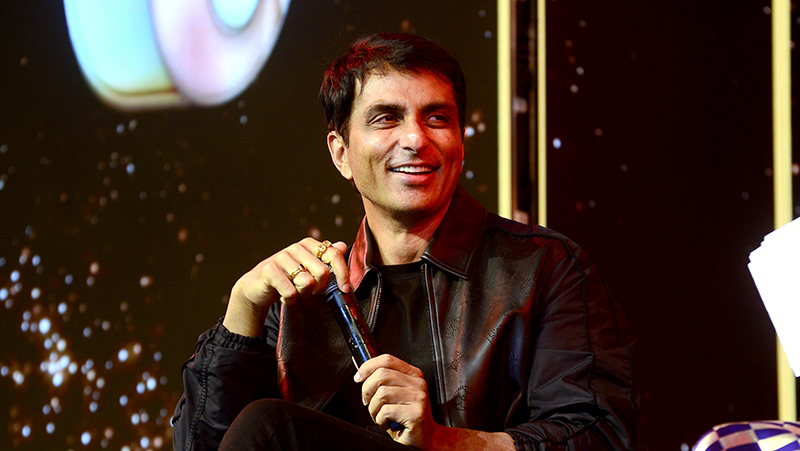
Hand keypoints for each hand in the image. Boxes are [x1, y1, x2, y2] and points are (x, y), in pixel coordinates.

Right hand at [223, 238, 348, 336]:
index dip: (343, 273)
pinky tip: (284, 297)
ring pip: (307, 282)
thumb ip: (326, 258)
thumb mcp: (308, 269)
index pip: (334, 254)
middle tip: (310, 291)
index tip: (345, 289)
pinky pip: (290, 291)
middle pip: (323, 272)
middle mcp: (296, 247)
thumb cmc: (287, 278)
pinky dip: (290, 300)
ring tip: (295, 291)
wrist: (257, 287)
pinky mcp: (269, 270)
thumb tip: (341, 245)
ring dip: (303, 293)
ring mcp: (282, 257)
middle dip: (319, 288)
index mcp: (308, 244)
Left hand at [356, 354, 442, 448]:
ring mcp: (419, 398)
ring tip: (380, 416)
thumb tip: (362, 371)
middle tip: (368, 402)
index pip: (387, 359)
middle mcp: (418, 383)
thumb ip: (383, 381)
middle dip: (367, 390)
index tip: (359, 377)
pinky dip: (381, 420)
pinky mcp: (416, 414)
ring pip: (381, 393)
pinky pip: (386, 411)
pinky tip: (388, 423)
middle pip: (381, 375)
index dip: (368, 367)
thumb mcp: (394, 394)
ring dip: (374, 409)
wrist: (425, 439)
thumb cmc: (405, 418)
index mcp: (413, 375)